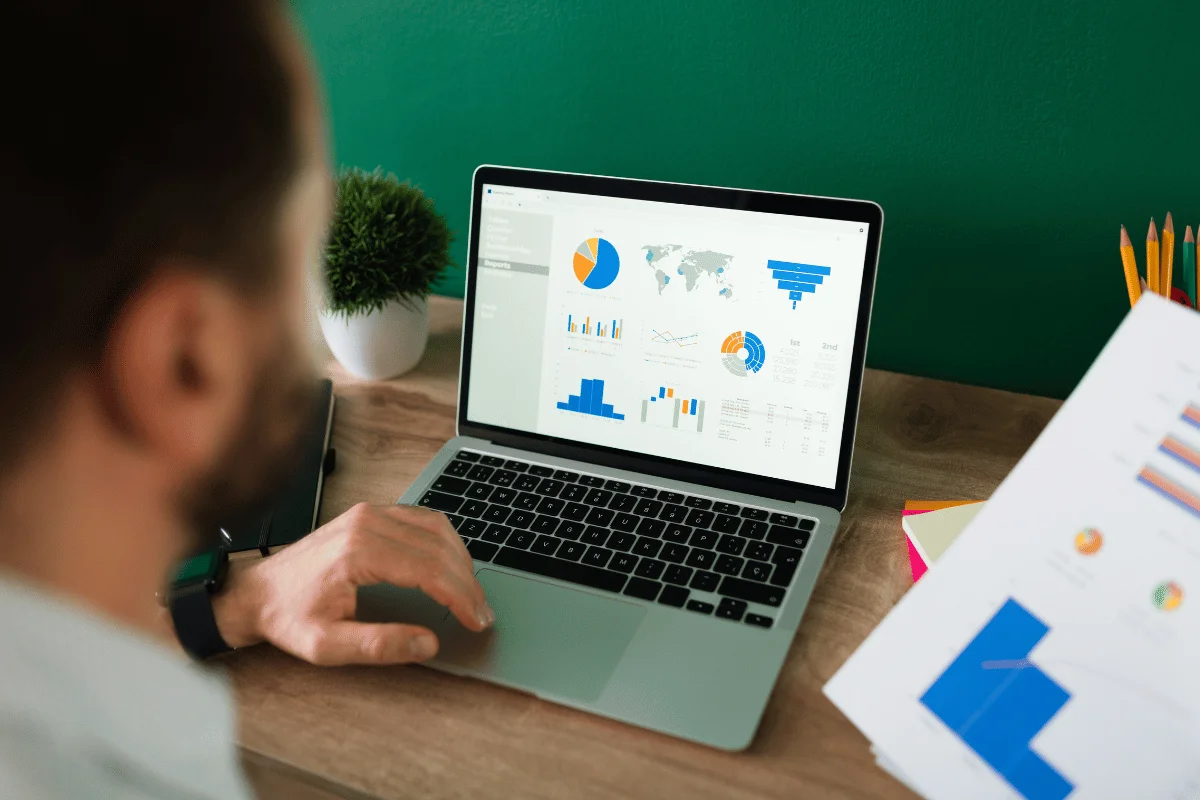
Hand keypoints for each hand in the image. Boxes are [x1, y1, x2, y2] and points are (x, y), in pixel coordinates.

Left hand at [212, 503, 492, 664]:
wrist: (255, 592)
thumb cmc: (287, 617)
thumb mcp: (327, 645)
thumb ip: (379, 645)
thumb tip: (427, 643)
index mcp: (359, 552)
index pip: (430, 570)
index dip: (460, 597)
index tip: (476, 620)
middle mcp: (367, 524)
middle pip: (438, 547)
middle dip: (467, 582)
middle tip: (481, 613)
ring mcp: (369, 514)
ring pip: (435, 527)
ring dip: (460, 559)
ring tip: (471, 593)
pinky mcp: (369, 515)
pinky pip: (421, 520)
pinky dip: (445, 542)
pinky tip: (451, 564)